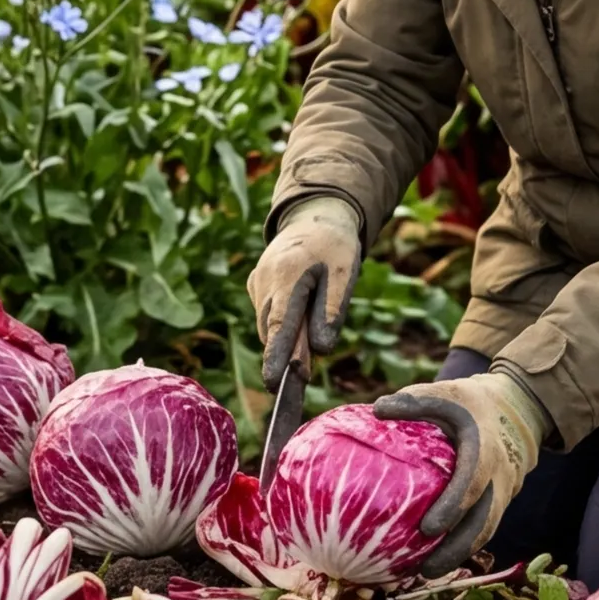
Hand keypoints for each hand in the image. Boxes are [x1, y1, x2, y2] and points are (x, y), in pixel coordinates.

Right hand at [249, 197, 361, 385]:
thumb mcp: (343, 274)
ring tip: (309, 326)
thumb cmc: (334, 246)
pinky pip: (268, 313)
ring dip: (287, 336)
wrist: (313, 215)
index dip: (276, 357)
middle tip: (305, 375)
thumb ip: (332, 311)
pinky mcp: (255, 285)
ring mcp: (256, 282)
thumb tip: (321, 350)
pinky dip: (282, 322)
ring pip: (269, 324)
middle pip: (272, 330)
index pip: (280, 324)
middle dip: (286, 354)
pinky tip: (300, 308)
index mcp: (288, 275)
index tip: (273, 384)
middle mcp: (264, 280)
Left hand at [375, 368, 547, 577]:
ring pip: (484, 533)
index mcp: (486, 451)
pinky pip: (481, 530)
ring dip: (458, 556)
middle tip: (425, 569)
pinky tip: (432, 561)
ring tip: (425, 573)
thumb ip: (416, 401)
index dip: (453, 507)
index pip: (472, 484)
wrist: (516, 412)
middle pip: (483, 523)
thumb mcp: (448, 393)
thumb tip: (376, 410)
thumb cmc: (473, 404)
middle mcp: (499, 479)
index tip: (428, 529)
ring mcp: (502, 495)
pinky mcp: (497, 504)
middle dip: (457, 549)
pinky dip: (460, 547)